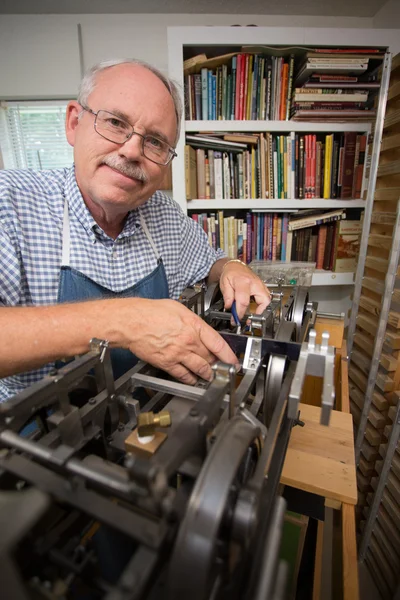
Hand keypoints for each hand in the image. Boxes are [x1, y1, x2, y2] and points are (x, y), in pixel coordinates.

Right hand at [119, 298, 238, 384]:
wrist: (132, 321)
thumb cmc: (151, 312)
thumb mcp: (178, 308)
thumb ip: (192, 321)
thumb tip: (200, 328)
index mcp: (193, 325)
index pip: (218, 343)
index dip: (229, 355)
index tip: (233, 361)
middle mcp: (188, 341)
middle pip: (210, 357)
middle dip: (218, 363)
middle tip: (222, 367)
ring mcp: (178, 353)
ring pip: (200, 368)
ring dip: (208, 374)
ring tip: (211, 376)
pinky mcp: (167, 363)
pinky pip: (183, 375)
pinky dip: (191, 379)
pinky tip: (194, 380)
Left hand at [219, 260, 270, 319]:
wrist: (235, 266)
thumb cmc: (230, 274)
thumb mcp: (225, 284)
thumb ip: (227, 296)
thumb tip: (229, 307)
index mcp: (243, 282)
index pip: (244, 301)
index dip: (240, 313)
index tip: (236, 319)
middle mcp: (255, 283)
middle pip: (263, 301)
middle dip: (257, 312)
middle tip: (248, 318)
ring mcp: (260, 284)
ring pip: (267, 299)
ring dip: (261, 309)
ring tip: (251, 313)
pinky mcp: (262, 286)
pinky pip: (266, 297)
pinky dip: (262, 304)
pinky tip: (254, 307)